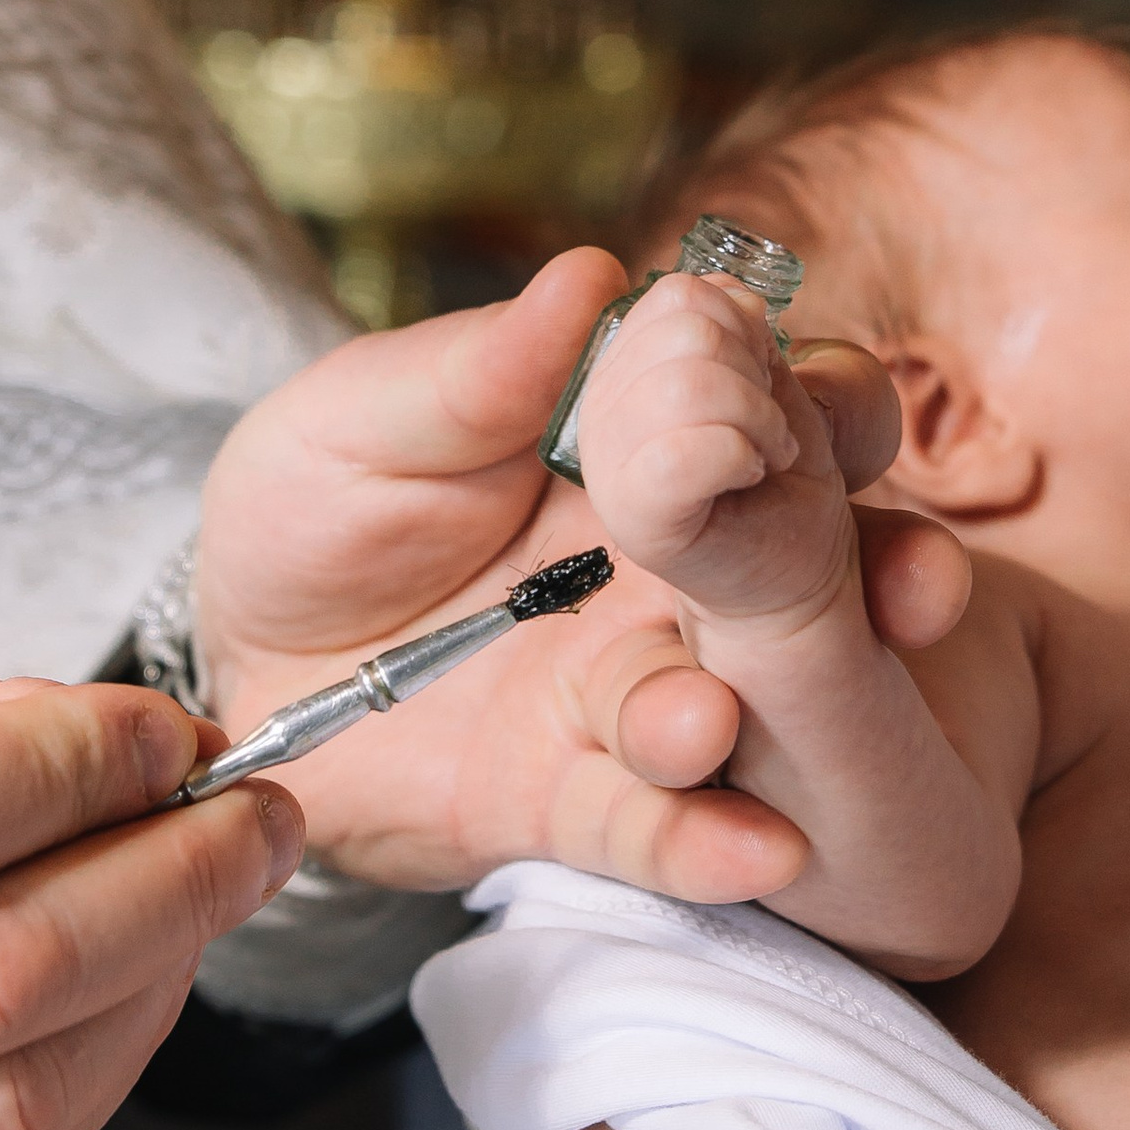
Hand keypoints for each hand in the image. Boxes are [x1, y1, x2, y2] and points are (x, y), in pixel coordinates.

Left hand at [193, 253, 908, 897]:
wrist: (238, 662)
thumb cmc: (314, 508)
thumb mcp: (365, 421)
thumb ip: (479, 372)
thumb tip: (592, 279)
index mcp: (652, 451)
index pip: (782, 411)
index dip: (829, 406)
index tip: (824, 406)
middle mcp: (684, 574)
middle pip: (820, 564)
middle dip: (876, 573)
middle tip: (891, 589)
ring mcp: (642, 691)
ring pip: (751, 706)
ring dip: (763, 717)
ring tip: (704, 722)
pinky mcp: (584, 802)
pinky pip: (662, 827)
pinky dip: (708, 841)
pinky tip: (756, 851)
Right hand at [576, 270, 863, 632]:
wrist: (791, 572)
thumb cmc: (777, 480)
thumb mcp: (765, 380)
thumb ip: (737, 329)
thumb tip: (733, 297)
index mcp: (625, 368)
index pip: (677, 295)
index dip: (742, 327)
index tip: (761, 380)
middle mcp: (601, 411)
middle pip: (687, 331)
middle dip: (754, 373)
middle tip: (766, 426)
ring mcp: (609, 465)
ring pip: (689, 384)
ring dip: (758, 418)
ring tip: (765, 452)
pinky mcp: (634, 517)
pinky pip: (688, 450)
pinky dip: (745, 454)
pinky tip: (751, 476)